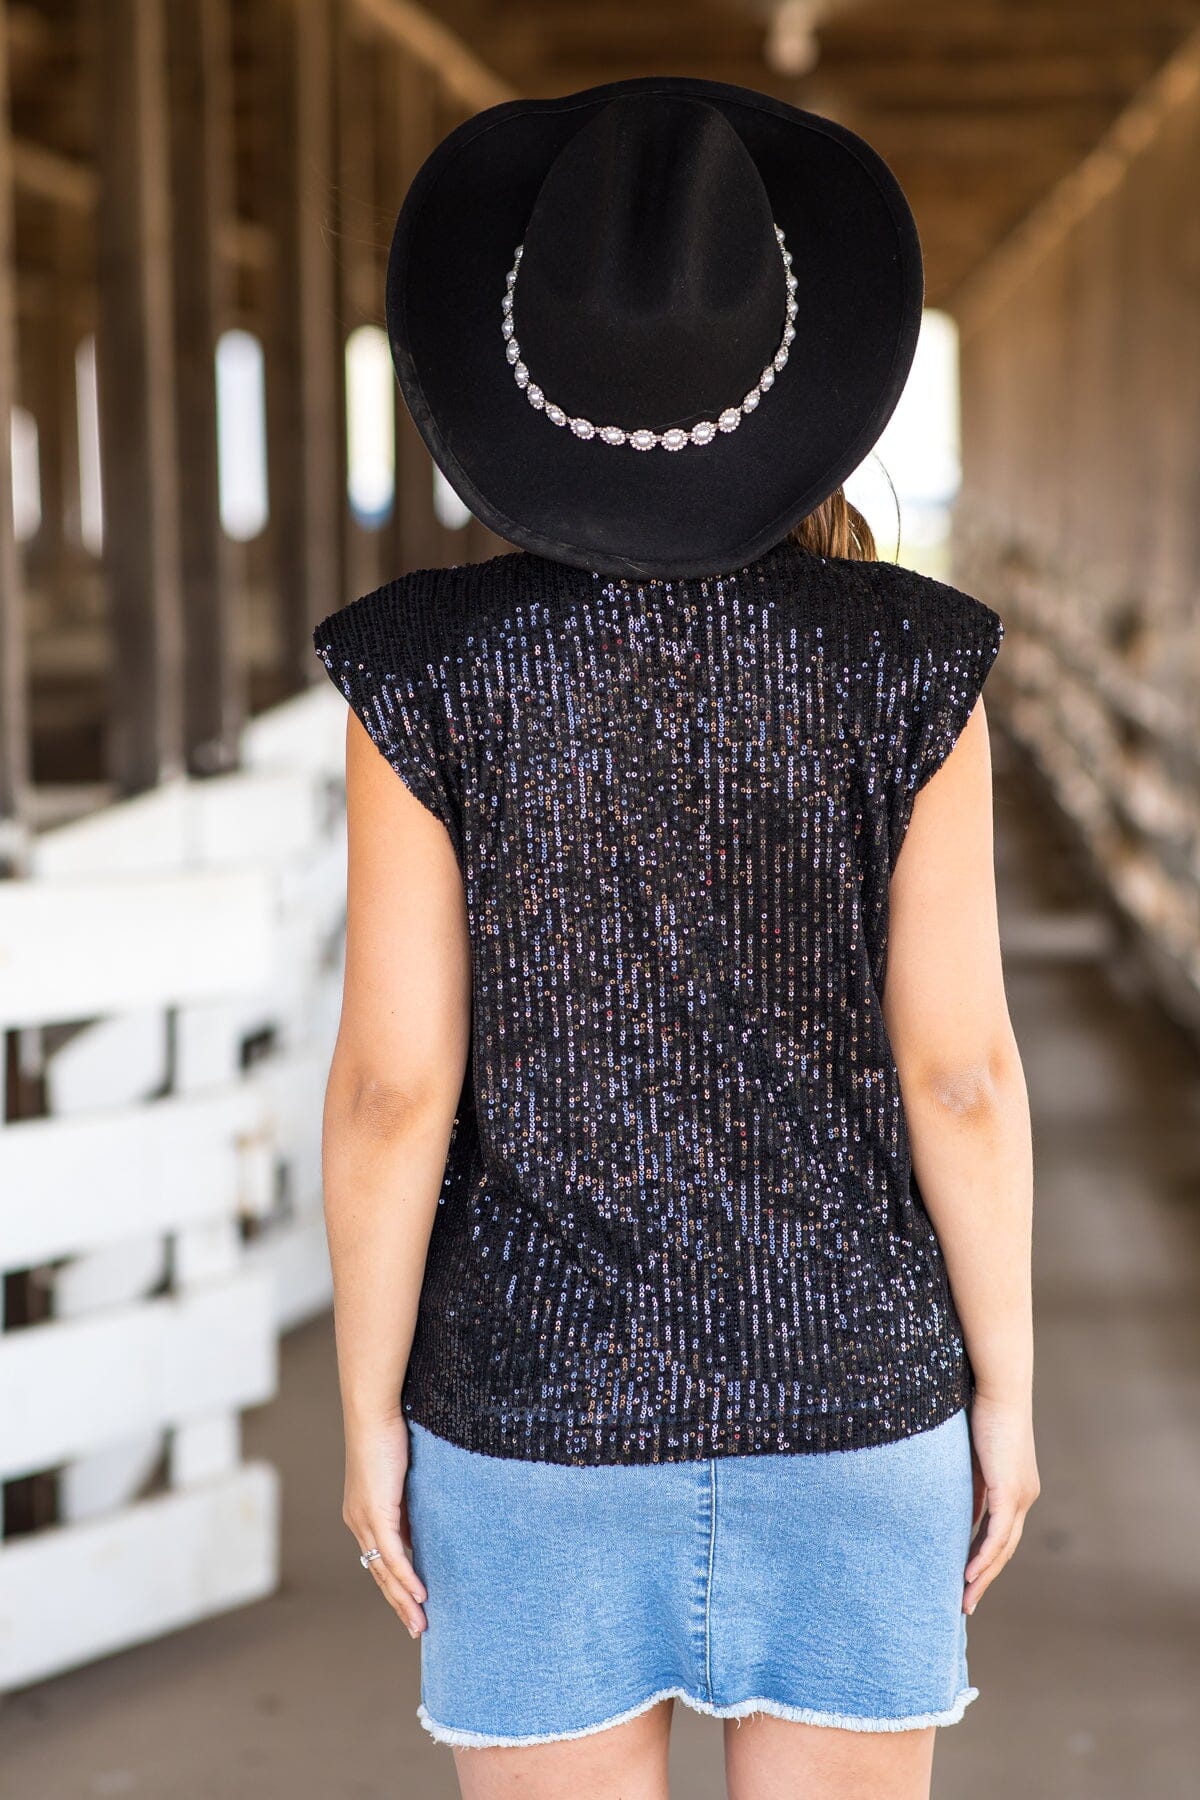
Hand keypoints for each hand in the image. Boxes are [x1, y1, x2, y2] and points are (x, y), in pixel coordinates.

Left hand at [343, 1409, 427, 1637]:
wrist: (374, 1415)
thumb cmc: (388, 1436)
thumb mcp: (401, 1477)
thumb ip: (408, 1503)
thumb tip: (426, 1522)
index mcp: (362, 1516)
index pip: (378, 1561)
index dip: (394, 1586)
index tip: (412, 1607)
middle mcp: (358, 1523)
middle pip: (379, 1574)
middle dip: (399, 1604)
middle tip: (417, 1628)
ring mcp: (365, 1520)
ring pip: (385, 1571)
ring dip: (404, 1600)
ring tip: (421, 1623)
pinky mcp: (376, 1512)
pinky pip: (392, 1554)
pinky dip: (407, 1576)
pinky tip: (420, 1594)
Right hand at [963, 1391, 1039, 1614]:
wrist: (998, 1388)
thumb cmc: (981, 1411)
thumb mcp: (971, 1455)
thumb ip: (967, 1482)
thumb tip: (949, 1503)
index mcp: (1016, 1489)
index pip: (1001, 1535)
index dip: (984, 1560)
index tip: (965, 1582)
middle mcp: (1024, 1497)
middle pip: (1005, 1550)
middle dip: (985, 1579)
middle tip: (965, 1604)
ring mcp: (1020, 1495)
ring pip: (1002, 1548)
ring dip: (982, 1577)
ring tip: (964, 1600)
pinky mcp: (1009, 1489)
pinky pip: (997, 1534)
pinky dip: (983, 1557)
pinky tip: (968, 1575)